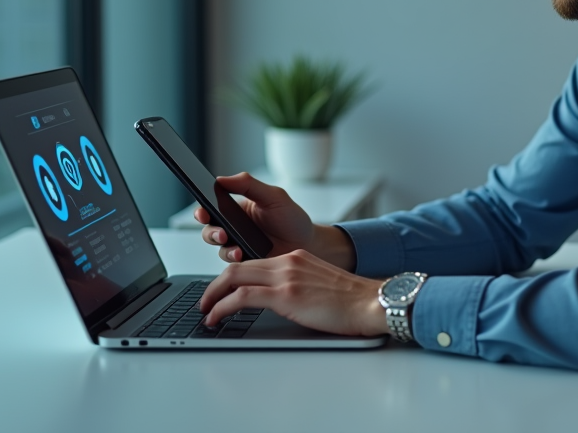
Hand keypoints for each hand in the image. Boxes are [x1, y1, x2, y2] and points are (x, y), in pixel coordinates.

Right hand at [196, 172, 313, 260]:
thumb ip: (248, 185)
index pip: (212, 206)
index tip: (203, 212)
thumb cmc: (291, 218)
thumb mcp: (273, 196)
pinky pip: (232, 263)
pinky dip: (234, 260)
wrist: (308, 244)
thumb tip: (222, 178)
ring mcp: (239, 245)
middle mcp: (234, 227)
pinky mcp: (246, 261)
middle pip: (209, 229)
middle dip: (210, 232)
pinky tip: (243, 256)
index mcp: (237, 208)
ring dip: (223, 247)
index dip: (202, 209)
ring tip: (236, 248)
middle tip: (221, 233)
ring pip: (218, 247)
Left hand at [200, 248, 386, 335]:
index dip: (231, 277)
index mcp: (295, 257)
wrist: (372, 302)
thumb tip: (282, 303)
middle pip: (237, 267)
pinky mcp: (285, 294)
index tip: (221, 291)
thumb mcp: (319, 286)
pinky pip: (242, 297)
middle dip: (214, 285)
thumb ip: (298, 286)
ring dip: (213, 296)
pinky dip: (222, 307)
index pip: (253, 262)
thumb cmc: (353, 301)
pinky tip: (216, 318)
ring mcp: (285, 276)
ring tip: (206, 312)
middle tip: (205, 302)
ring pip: (234, 277)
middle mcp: (287, 261)